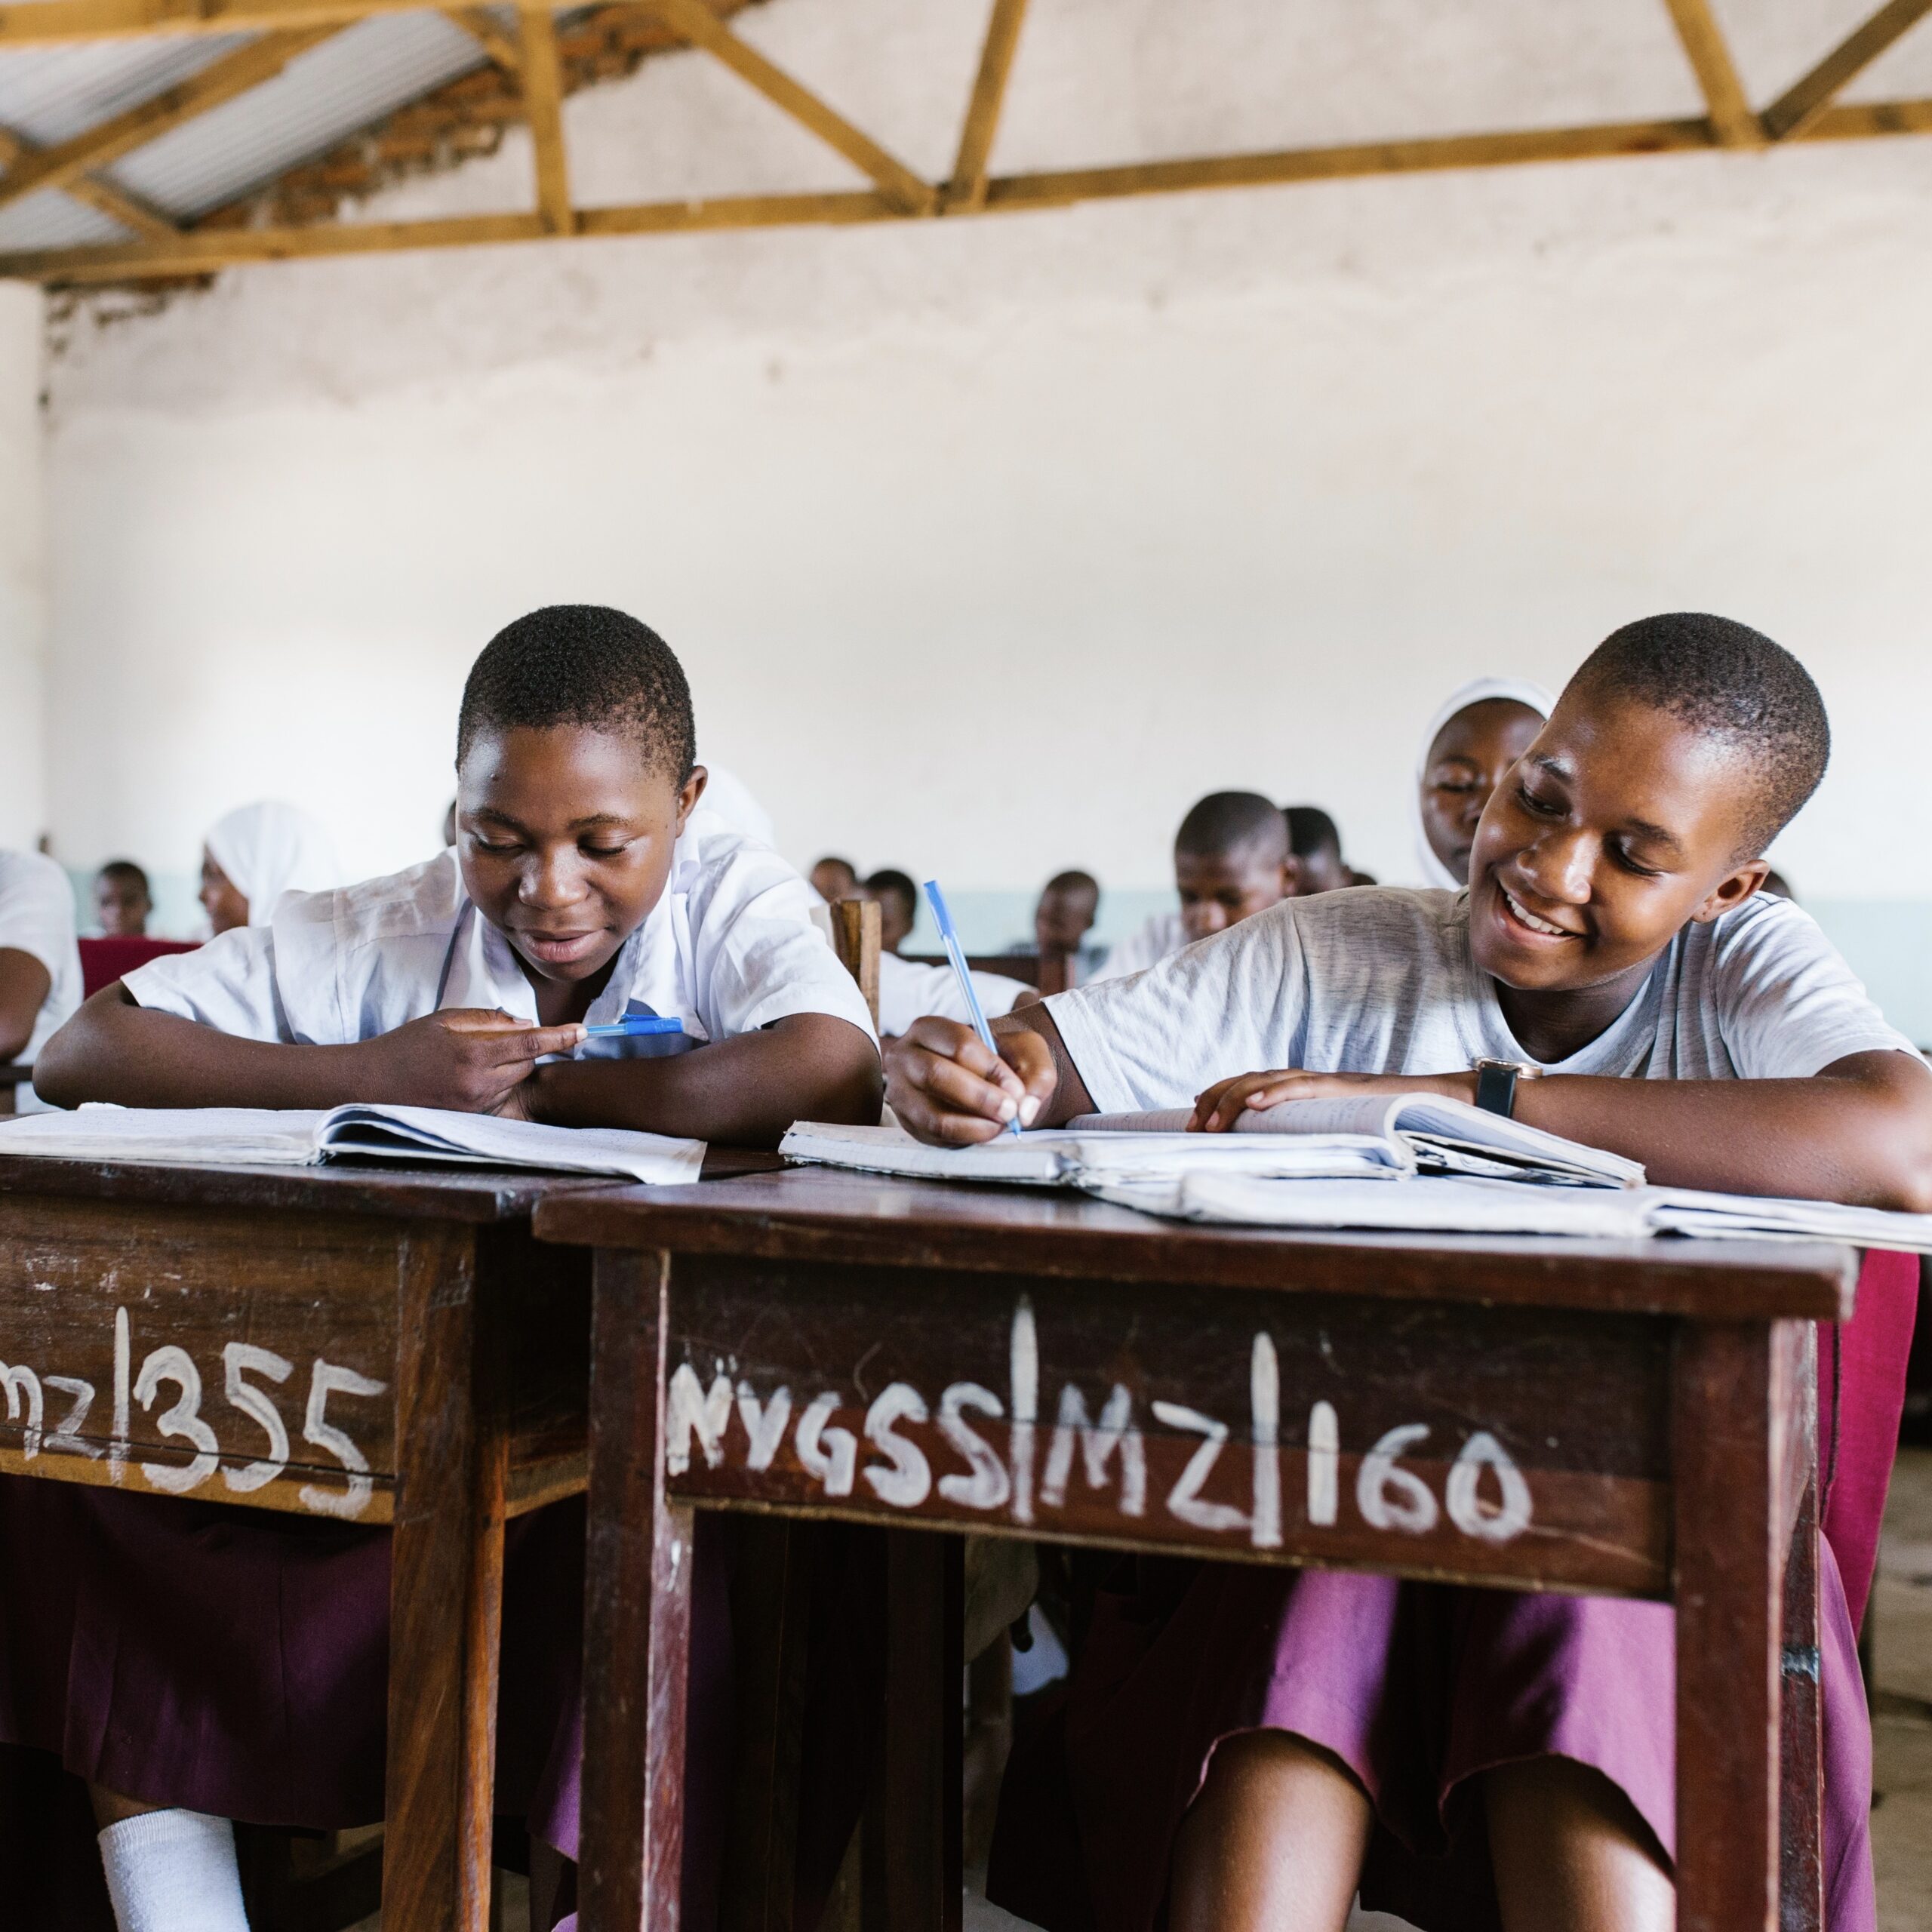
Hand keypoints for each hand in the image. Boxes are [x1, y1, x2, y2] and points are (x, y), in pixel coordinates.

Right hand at [356, 1008, 585, 1114]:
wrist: (372, 1082)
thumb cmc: (408, 1045)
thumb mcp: (446, 1019)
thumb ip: (489, 1020)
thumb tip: (526, 1024)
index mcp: (473, 1053)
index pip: (531, 1042)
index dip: (561, 1036)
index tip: (584, 1031)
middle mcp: (479, 1083)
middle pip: (528, 1062)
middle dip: (523, 1048)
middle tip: (493, 1041)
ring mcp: (476, 1105)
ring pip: (516, 1081)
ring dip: (509, 1067)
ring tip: (471, 1061)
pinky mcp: (471, 1119)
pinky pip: (500, 1097)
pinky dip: (496, 1084)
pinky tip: (467, 1078)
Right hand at [884, 1017, 1057, 1145]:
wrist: (981, 1079)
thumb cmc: (1001, 1060)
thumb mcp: (1026, 1053)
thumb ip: (1037, 1074)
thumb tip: (1024, 1110)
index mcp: (929, 1029)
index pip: (959, 1044)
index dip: (991, 1069)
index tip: (1017, 1089)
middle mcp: (905, 1058)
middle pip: (936, 1075)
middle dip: (980, 1098)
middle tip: (1011, 1111)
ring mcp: (901, 1094)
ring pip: (933, 1115)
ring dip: (974, 1126)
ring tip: (1002, 1125)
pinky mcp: (908, 1123)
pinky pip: (935, 1138)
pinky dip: (966, 1139)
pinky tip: (987, 1131)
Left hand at [1189, 1068, 1477, 1132]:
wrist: (1440, 1101)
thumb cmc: (1394, 1119)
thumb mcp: (1342, 1128)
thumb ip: (1314, 1134)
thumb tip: (1284, 1159)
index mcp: (1309, 1090)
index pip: (1253, 1085)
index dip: (1221, 1096)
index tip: (1193, 1115)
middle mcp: (1312, 1081)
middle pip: (1250, 1079)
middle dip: (1215, 1100)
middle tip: (1190, 1125)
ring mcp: (1328, 1083)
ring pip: (1268, 1081)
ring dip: (1234, 1099)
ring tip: (1208, 1121)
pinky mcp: (1346, 1089)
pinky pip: (1305, 1087)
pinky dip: (1276, 1092)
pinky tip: (1253, 1104)